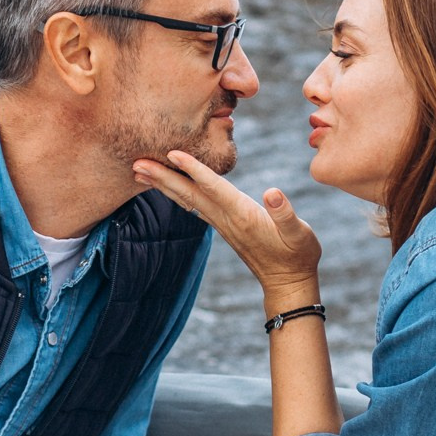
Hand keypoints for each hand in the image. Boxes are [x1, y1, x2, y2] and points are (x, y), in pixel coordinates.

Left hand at [133, 150, 322, 298]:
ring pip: (187, 200)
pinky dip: (176, 194)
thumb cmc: (298, 255)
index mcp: (242, 215)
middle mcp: (226, 219)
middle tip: (136, 162)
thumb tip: (273, 193)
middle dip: (163, 177)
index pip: (213, 188)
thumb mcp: (299, 234)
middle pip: (189, 194)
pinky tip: (166, 187)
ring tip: (139, 172)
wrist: (288, 283)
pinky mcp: (223, 226)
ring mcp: (222, 224)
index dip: (194, 169)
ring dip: (163, 185)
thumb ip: (285, 214)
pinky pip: (194, 206)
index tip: (173, 153)